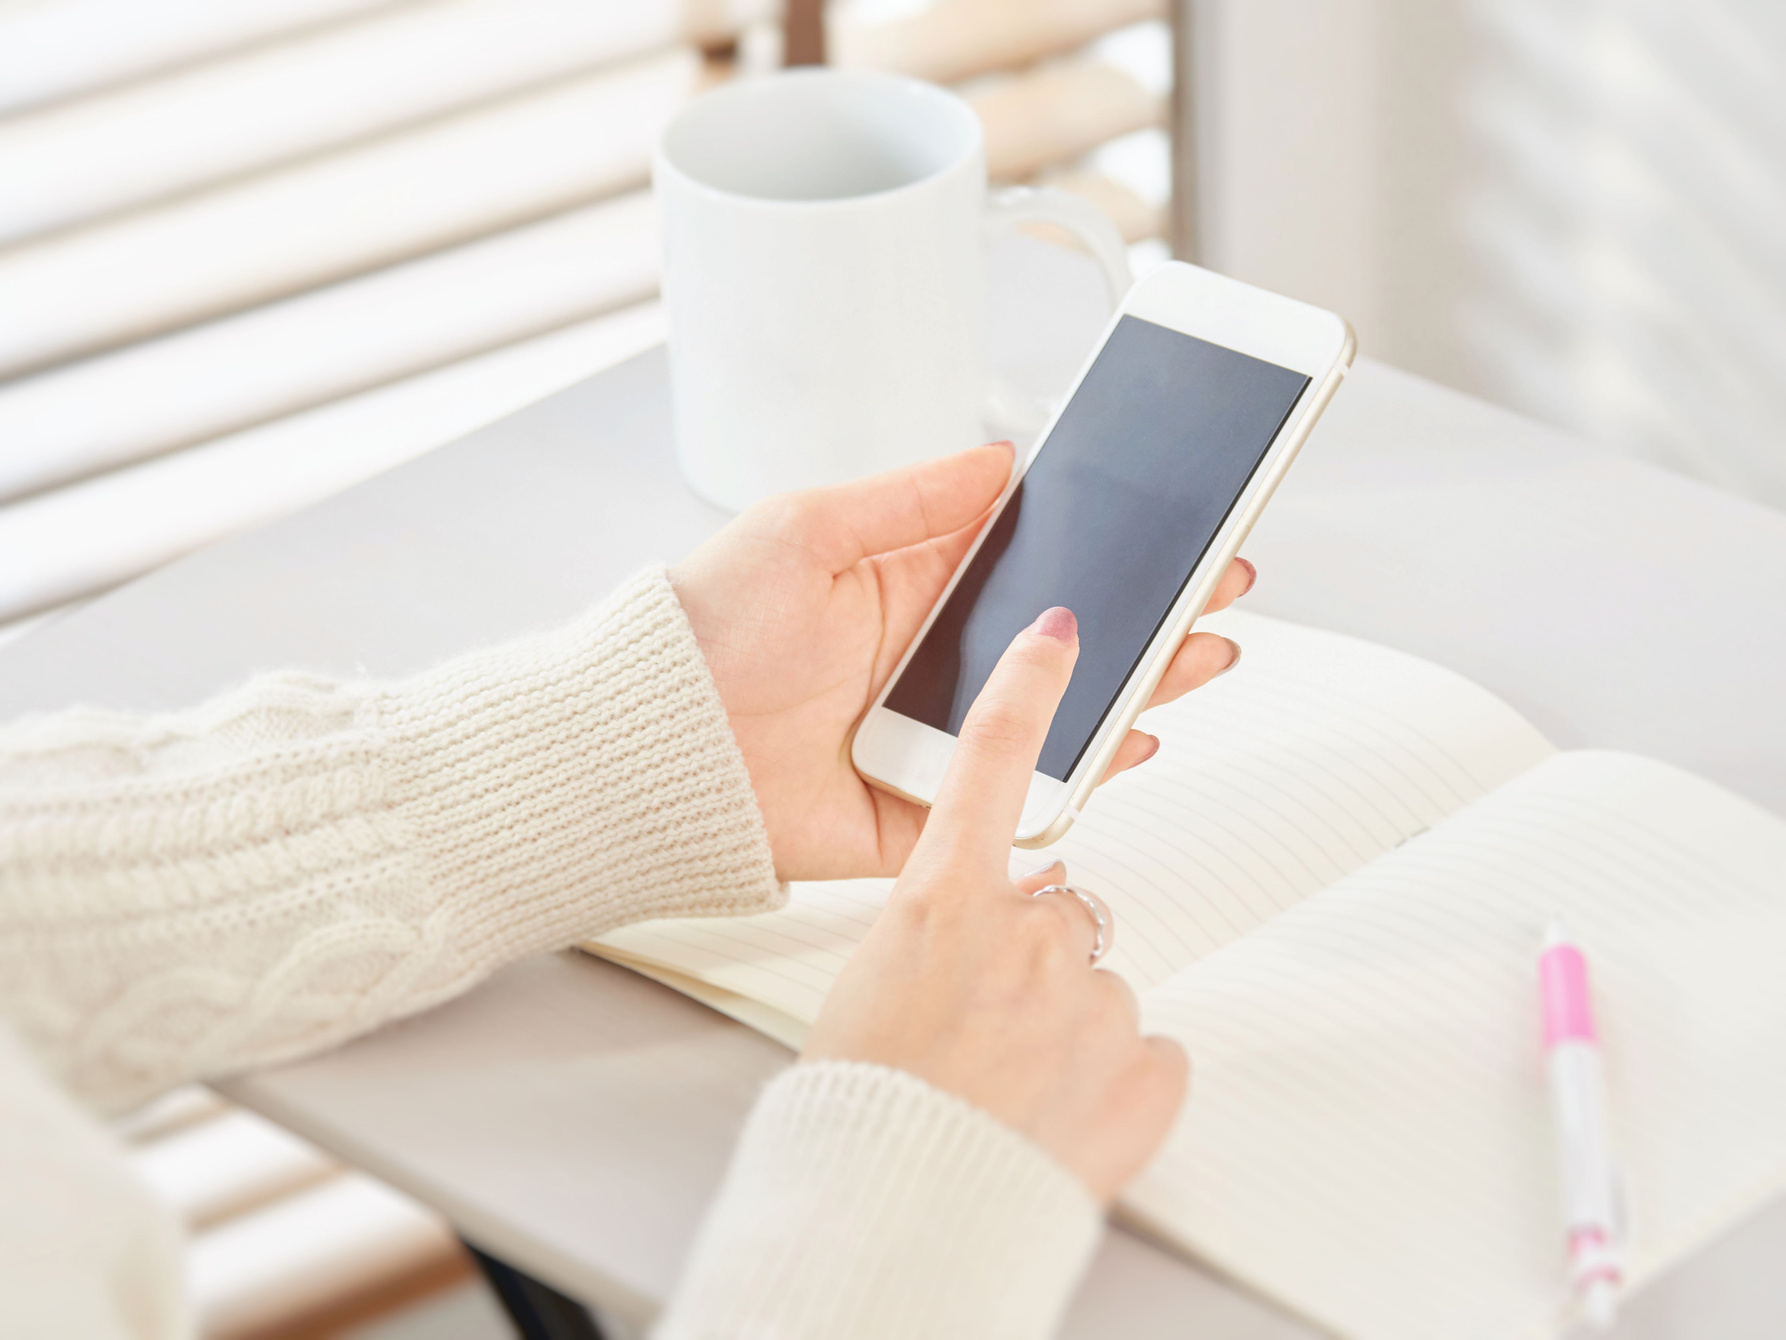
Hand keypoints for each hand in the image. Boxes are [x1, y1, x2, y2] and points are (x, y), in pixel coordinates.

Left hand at [671, 443, 1253, 881]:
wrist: (647, 745)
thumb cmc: (704, 631)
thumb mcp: (806, 530)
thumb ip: (909, 498)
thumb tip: (1000, 456)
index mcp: (909, 587)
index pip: (1033, 558)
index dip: (1105, 542)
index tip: (1172, 520)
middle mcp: (933, 663)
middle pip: (1067, 635)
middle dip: (1151, 609)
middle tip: (1222, 581)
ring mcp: (936, 737)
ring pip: (1061, 711)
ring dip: (1141, 682)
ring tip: (1206, 650)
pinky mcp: (928, 810)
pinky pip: (1020, 792)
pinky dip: (1083, 770)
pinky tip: (1135, 737)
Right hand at [803, 607, 1187, 1201]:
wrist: (901, 1210)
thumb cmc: (864, 1106)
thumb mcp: (870, 989)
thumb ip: (936, 936)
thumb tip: (980, 934)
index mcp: (943, 904)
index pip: (991, 761)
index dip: (1029, 686)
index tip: (1063, 633)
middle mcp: (1027, 934)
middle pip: (1058, 909)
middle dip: (1035, 956)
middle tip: (984, 1025)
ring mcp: (1095, 1000)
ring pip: (1096, 989)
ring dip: (1066, 1028)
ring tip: (1009, 1088)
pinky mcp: (1148, 1068)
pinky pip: (1145, 1053)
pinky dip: (1113, 1081)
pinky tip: (1059, 1115)